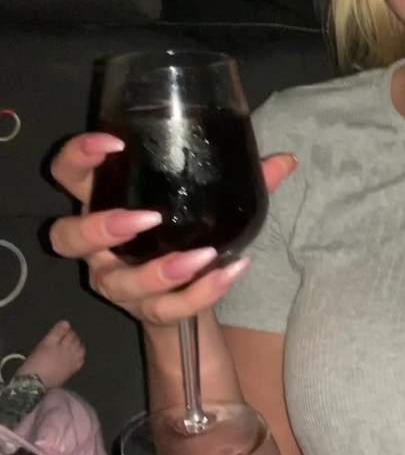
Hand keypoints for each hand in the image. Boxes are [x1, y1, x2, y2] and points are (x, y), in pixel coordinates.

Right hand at [48, 133, 296, 326]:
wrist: (187, 301)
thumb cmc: (187, 234)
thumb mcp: (209, 204)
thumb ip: (243, 180)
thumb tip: (285, 160)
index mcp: (106, 203)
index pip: (69, 175)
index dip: (79, 157)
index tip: (114, 143)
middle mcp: (99, 247)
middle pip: (68, 237)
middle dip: (101, 227)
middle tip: (148, 218)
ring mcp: (118, 283)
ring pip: (121, 282)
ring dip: (160, 270)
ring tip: (202, 256)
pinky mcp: (148, 312)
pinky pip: (169, 308)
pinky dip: (201, 293)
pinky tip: (231, 272)